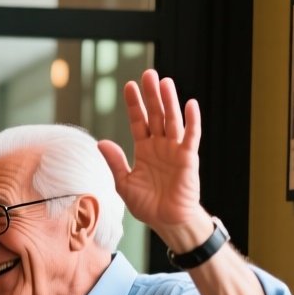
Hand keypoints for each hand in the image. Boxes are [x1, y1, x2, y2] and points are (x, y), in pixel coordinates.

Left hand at [95, 69, 211, 248]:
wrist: (167, 221)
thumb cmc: (148, 204)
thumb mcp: (124, 183)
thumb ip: (114, 163)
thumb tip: (101, 142)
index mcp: (144, 149)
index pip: (138, 121)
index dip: (134, 105)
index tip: (129, 86)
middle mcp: (160, 145)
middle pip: (155, 115)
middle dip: (151, 95)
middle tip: (147, 74)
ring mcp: (175, 149)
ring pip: (172, 120)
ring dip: (169, 101)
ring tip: (165, 82)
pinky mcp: (188, 157)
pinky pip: (191, 136)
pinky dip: (192, 120)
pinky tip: (190, 104)